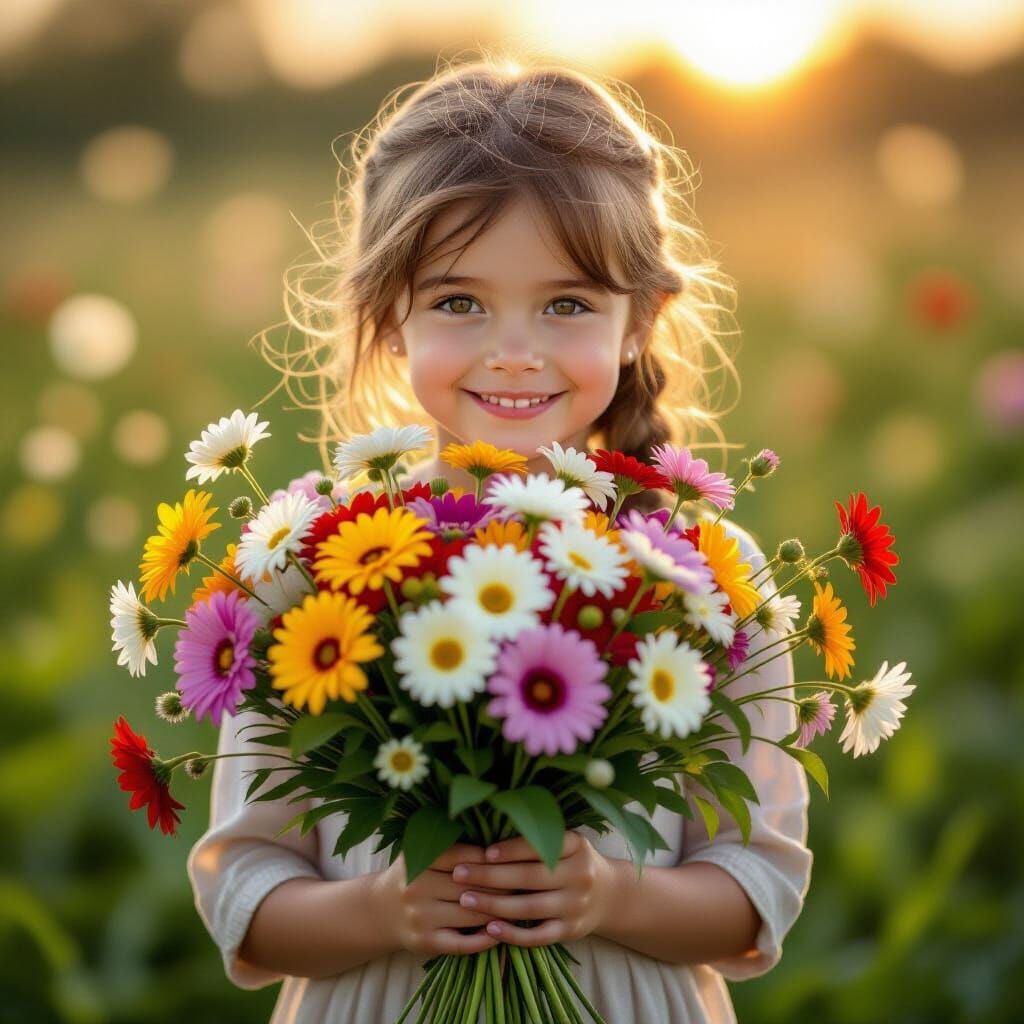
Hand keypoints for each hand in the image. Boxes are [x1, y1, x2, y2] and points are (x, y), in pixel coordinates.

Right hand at [375, 842, 509, 956]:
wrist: (380, 912)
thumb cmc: (413, 876)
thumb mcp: (422, 853)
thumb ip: (453, 847)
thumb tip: (499, 841)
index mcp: (418, 860)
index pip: (463, 857)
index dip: (490, 859)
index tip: (512, 858)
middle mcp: (415, 887)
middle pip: (470, 886)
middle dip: (501, 884)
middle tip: (525, 881)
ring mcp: (420, 917)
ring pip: (471, 913)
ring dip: (499, 910)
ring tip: (521, 904)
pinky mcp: (426, 943)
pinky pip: (462, 943)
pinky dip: (484, 939)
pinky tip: (501, 932)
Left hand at [450, 830, 617, 947]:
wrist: (609, 895)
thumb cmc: (573, 862)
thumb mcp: (566, 843)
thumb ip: (537, 839)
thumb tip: (488, 836)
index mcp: (576, 846)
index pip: (540, 846)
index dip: (511, 849)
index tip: (483, 852)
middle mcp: (579, 875)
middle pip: (529, 877)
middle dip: (490, 876)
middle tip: (459, 874)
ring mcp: (575, 905)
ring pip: (530, 907)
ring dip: (494, 904)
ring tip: (465, 899)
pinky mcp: (570, 931)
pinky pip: (538, 936)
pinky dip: (513, 934)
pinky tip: (489, 928)